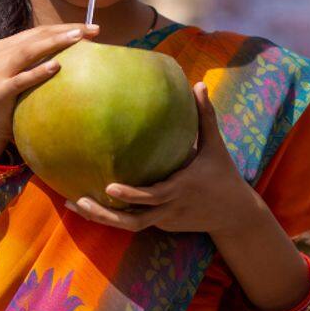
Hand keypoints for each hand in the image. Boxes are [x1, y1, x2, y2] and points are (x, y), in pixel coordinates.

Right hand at [0, 22, 99, 144]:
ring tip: (78, 38)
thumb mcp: (17, 75)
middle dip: (65, 31)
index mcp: (2, 48)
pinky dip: (39, 72)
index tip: (89, 28)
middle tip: (92, 29)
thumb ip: (34, 62)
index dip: (62, 27)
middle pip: (36, 37)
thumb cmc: (8, 102)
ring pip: (28, 52)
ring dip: (55, 43)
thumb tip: (68, 53)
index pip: (37, 32)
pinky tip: (57, 66)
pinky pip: (21, 79)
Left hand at [64, 82, 254, 235]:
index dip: (131, 194)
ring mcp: (165, 220)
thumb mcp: (216, 146)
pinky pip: (135, 222)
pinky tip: (89, 206)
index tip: (109, 187)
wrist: (235, 215)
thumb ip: (205, 116)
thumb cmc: (223, 174)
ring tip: (74, 204)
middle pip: (134, 220)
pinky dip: (112, 217)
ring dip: (102, 219)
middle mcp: (170, 208)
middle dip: (105, 214)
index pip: (153, 196)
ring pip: (130, 226)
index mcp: (181, 188)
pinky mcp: (163, 226)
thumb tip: (198, 84)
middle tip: (78, 200)